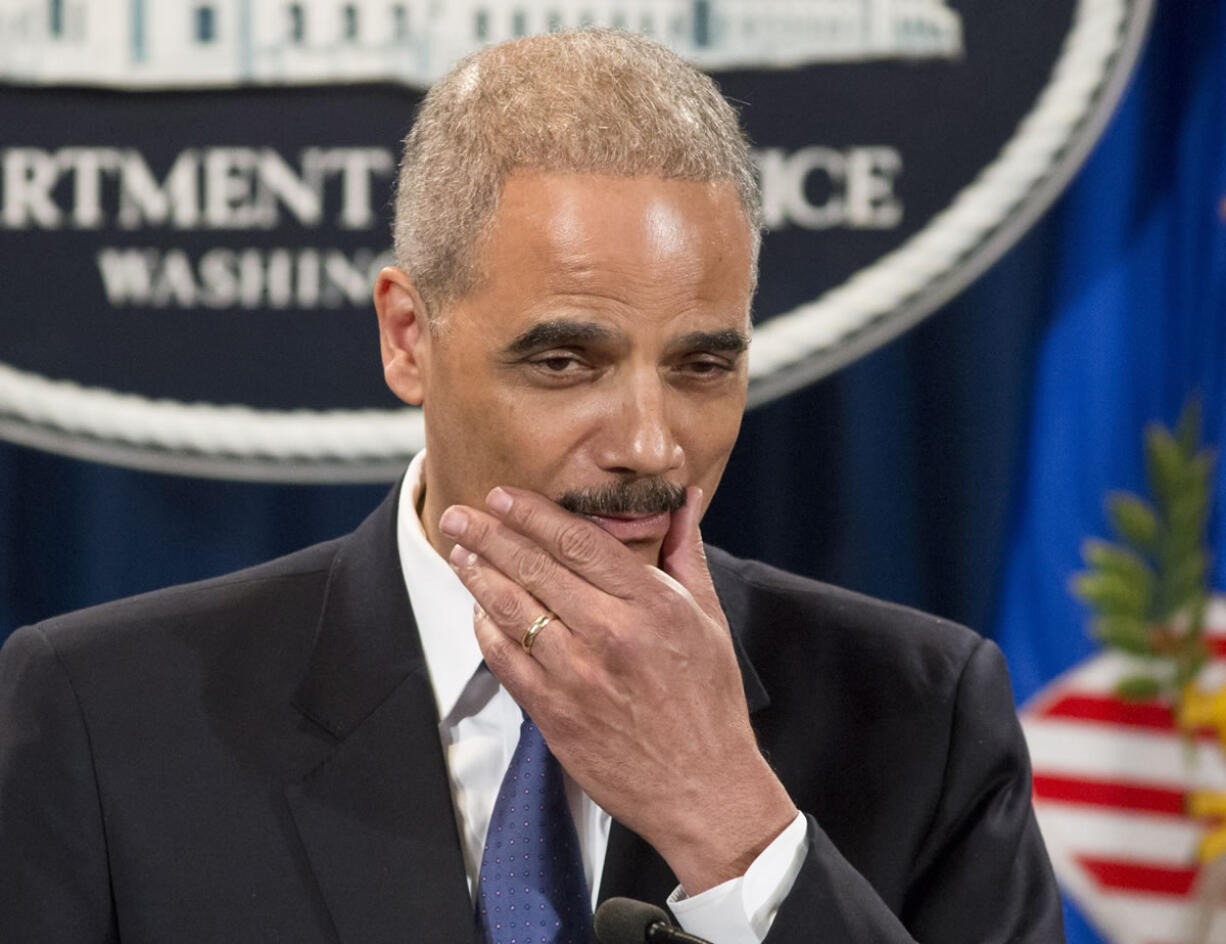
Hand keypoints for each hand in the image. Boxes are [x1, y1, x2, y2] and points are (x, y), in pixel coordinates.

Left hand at [439, 485, 796, 893]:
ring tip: (458, 551)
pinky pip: (505, 660)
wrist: (702, 789)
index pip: (578, 541)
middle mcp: (610, 634)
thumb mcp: (709, 618)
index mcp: (650, 605)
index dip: (532, 514)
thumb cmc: (709, 700)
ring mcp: (577, 676)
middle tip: (458, 512)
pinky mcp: (554, 714)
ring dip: (477, 575)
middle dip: (490, 534)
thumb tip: (685, 498)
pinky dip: (485, 630)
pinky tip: (478, 611)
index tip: (503, 495)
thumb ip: (686, 552)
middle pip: (535, 568)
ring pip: (512, 610)